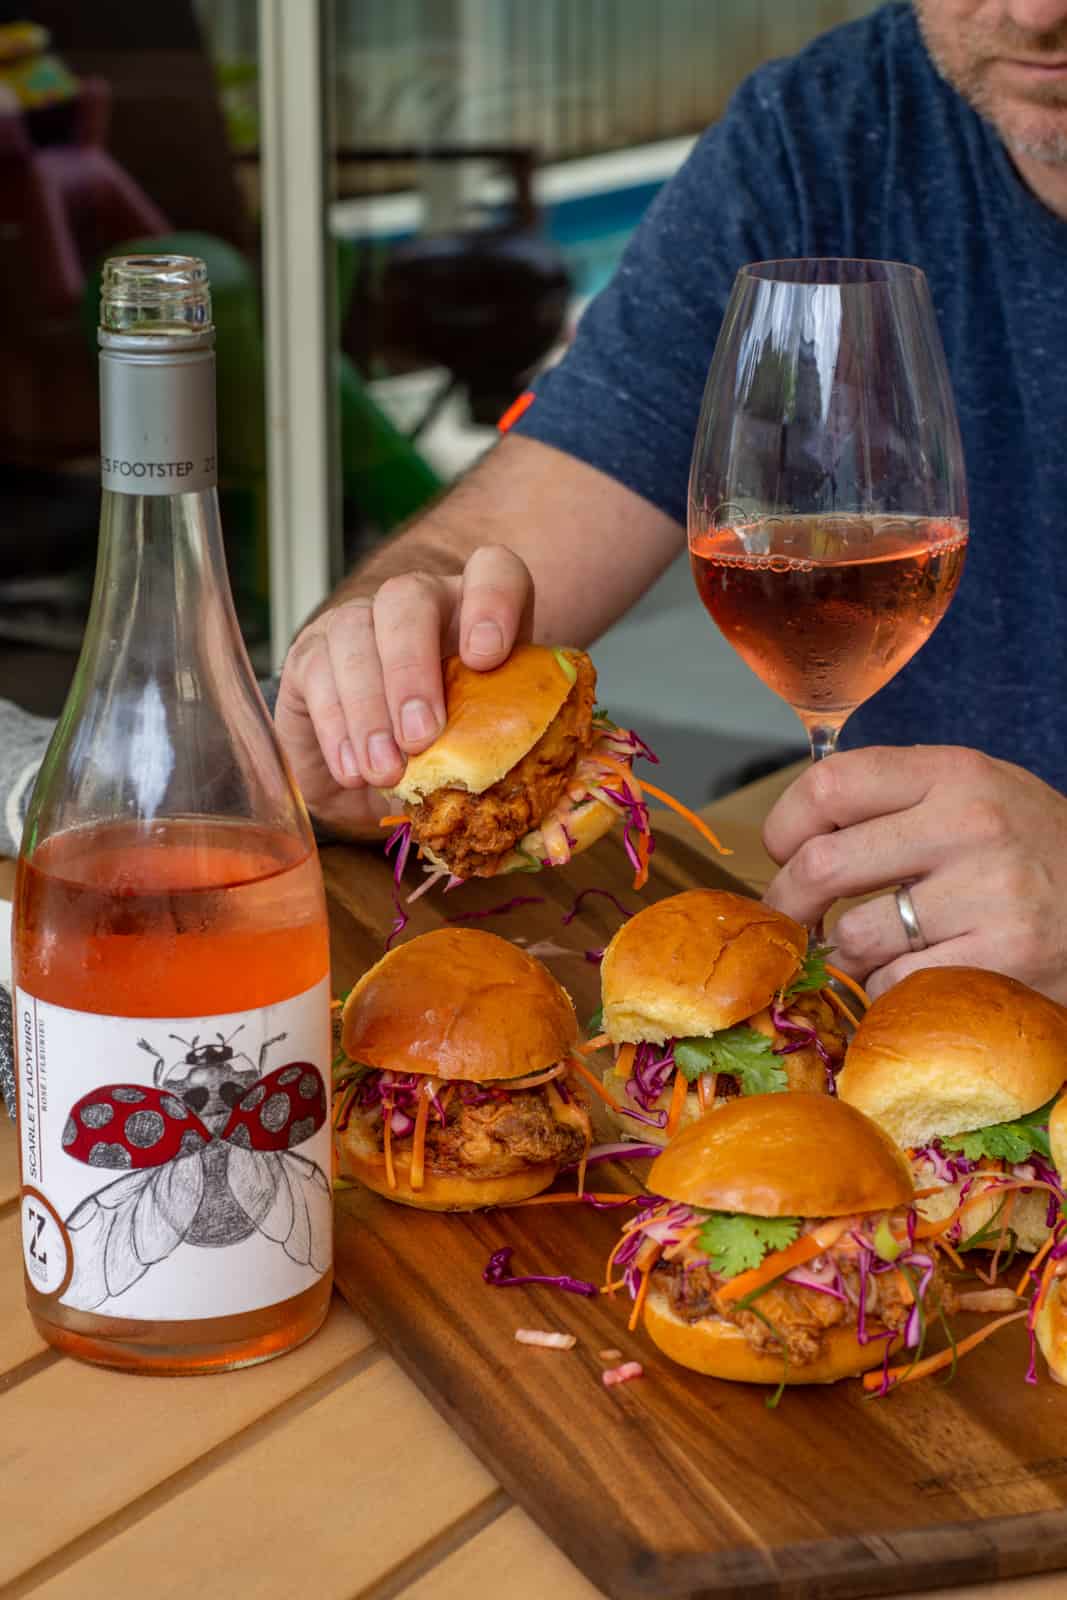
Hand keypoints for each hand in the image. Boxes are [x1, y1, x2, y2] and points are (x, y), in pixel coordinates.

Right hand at [275, 545, 532, 837]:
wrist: (379, 775)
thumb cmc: (446, 752)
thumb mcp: (480, 746)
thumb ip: (495, 746)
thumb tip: (501, 789)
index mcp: (475, 612)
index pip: (493, 571)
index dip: (492, 603)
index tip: (486, 658)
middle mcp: (416, 604)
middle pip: (408, 598)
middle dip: (412, 667)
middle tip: (421, 736)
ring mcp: (357, 622)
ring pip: (355, 634)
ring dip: (370, 707)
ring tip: (385, 770)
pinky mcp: (310, 654)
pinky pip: (317, 674)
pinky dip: (336, 728)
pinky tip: (353, 771)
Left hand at [761, 746, 1066, 1002]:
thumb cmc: (1032, 849)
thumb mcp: (975, 794)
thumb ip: (895, 799)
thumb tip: (796, 832)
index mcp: (953, 773)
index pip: (829, 785)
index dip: (785, 824)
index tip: (783, 851)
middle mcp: (970, 824)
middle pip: (824, 863)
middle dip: (788, 901)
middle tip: (789, 918)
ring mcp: (989, 894)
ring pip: (855, 936)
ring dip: (840, 955)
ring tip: (857, 953)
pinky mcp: (1003, 959)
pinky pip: (895, 984)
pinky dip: (883, 990)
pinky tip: (904, 978)